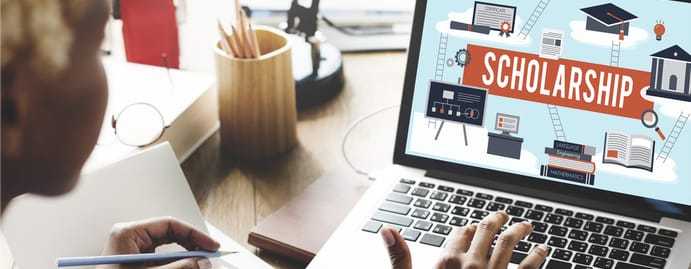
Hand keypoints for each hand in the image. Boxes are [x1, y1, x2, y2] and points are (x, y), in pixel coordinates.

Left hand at [97, 217, 219, 268]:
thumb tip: (202, 261)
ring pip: (169, 249)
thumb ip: (179, 268)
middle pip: (171, 235)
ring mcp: (134, 252)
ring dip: (186, 257)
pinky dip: (176, 265)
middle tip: (209, 255)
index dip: (194, 234)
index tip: (211, 245)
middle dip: (191, 246)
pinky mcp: (138, 264)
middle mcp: (131, 239)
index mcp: (128, 233)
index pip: (169, 225)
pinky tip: (187, 267)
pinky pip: (162, 260)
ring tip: (200, 264)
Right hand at [382, 211, 548, 268]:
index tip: (473, 226)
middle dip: (496, 221)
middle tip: (503, 215)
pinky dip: (538, 256)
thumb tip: (387, 230)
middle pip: (486, 232)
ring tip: (526, 226)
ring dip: (519, 232)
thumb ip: (400, 257)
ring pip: (509, 245)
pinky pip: (529, 268)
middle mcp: (472, 265)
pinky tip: (543, 250)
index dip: (467, 228)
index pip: (460, 233)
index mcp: (447, 262)